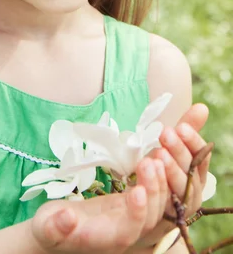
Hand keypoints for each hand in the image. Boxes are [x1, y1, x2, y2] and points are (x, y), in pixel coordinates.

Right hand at [31, 157, 167, 253]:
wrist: (54, 227)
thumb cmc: (48, 228)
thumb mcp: (45, 227)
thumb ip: (56, 226)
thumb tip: (67, 217)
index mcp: (104, 239)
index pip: (128, 231)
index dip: (137, 213)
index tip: (139, 191)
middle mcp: (122, 231)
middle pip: (149, 218)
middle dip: (153, 190)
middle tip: (151, 162)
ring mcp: (127, 217)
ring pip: (154, 205)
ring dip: (159, 181)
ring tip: (158, 155)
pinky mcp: (127, 203)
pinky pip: (148, 192)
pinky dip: (154, 176)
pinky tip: (156, 156)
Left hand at [128, 103, 210, 248]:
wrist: (130, 213)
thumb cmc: (156, 175)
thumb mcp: (168, 149)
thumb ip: (184, 131)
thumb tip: (202, 107)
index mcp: (194, 177)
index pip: (200, 159)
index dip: (193, 143)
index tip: (181, 127)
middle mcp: (188, 196)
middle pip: (190, 175)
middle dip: (179, 154)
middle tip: (165, 134)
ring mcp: (172, 212)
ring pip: (176, 194)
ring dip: (169, 173)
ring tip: (156, 155)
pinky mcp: (149, 225)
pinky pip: (152, 216)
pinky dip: (147, 201)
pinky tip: (138, 188)